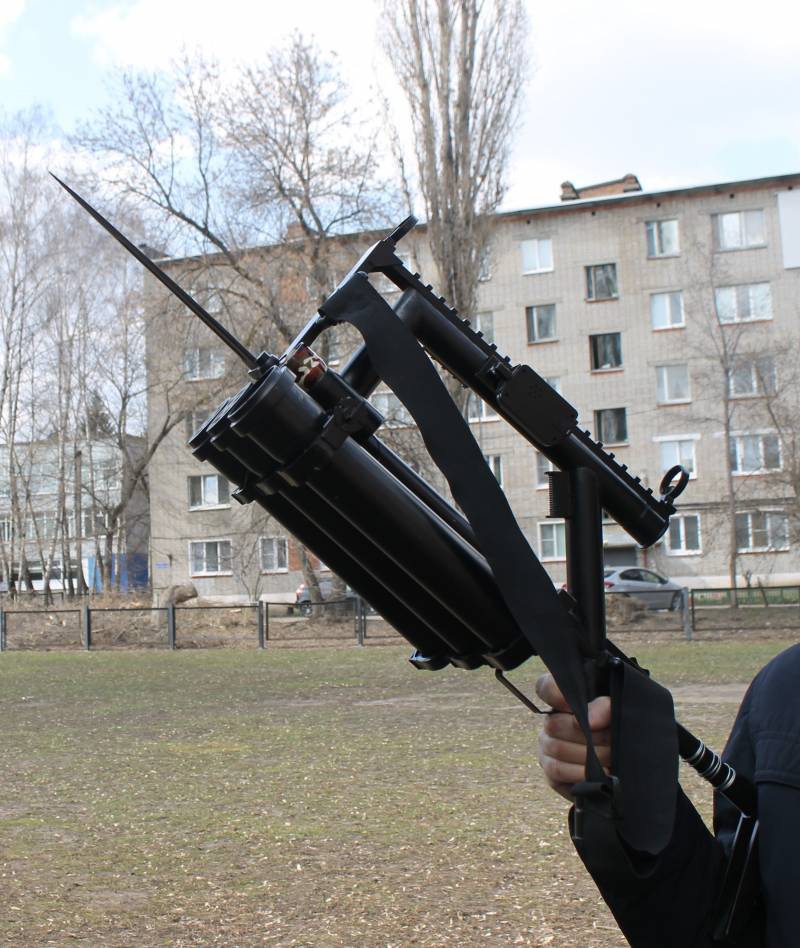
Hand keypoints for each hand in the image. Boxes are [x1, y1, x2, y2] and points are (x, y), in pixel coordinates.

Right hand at [535, 673, 612, 800]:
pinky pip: (556, 771)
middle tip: (612, 742)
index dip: (557, 694)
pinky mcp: (551, 773)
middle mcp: (550, 722)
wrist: (629, 759)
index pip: (546, 688)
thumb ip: (604, 707)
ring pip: (557, 749)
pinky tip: (599, 774)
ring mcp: (547, 748)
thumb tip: (590, 721)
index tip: (573, 704)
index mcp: (564, 699)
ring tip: (610, 759)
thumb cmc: (618, 728)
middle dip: (589, 736)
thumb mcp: (616, 711)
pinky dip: (580, 774)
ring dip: (588, 757)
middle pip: (555, 724)